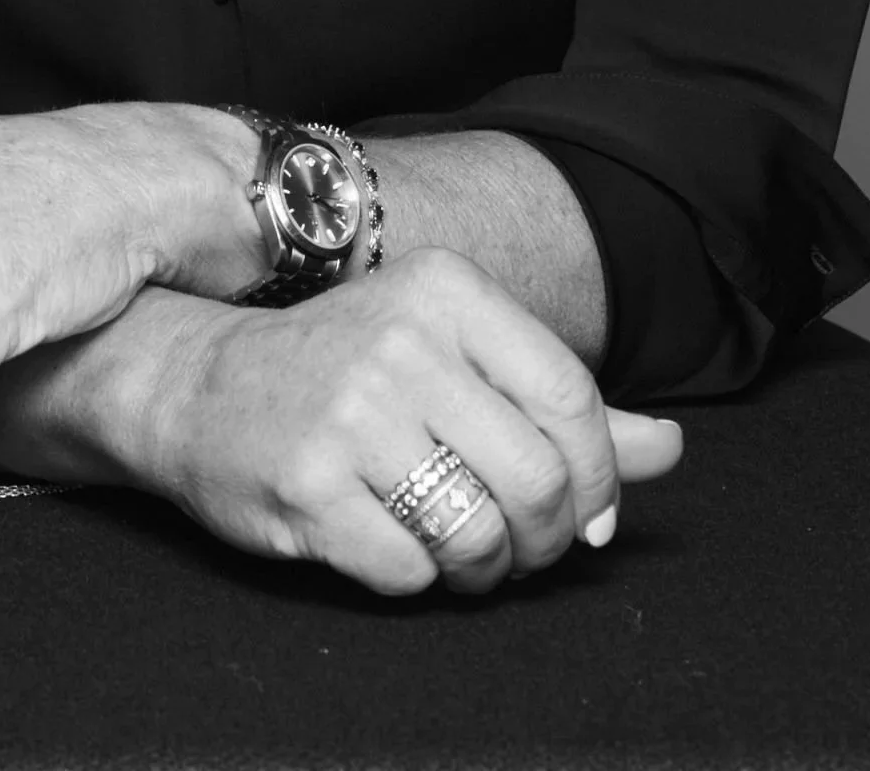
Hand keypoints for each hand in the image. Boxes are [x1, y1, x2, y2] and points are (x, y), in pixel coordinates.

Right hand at [145, 244, 683, 596]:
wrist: (200, 385)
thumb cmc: (346, 373)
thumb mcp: (454, 356)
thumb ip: (560, 403)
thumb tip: (670, 452)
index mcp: (447, 290)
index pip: (573, 398)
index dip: (598, 477)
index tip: (583, 514)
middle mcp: (402, 340)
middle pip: (538, 478)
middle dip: (545, 538)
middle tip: (521, 546)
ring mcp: (351, 413)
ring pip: (481, 534)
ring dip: (484, 567)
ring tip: (461, 551)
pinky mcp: (309, 485)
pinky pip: (411, 571)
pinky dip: (417, 578)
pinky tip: (391, 544)